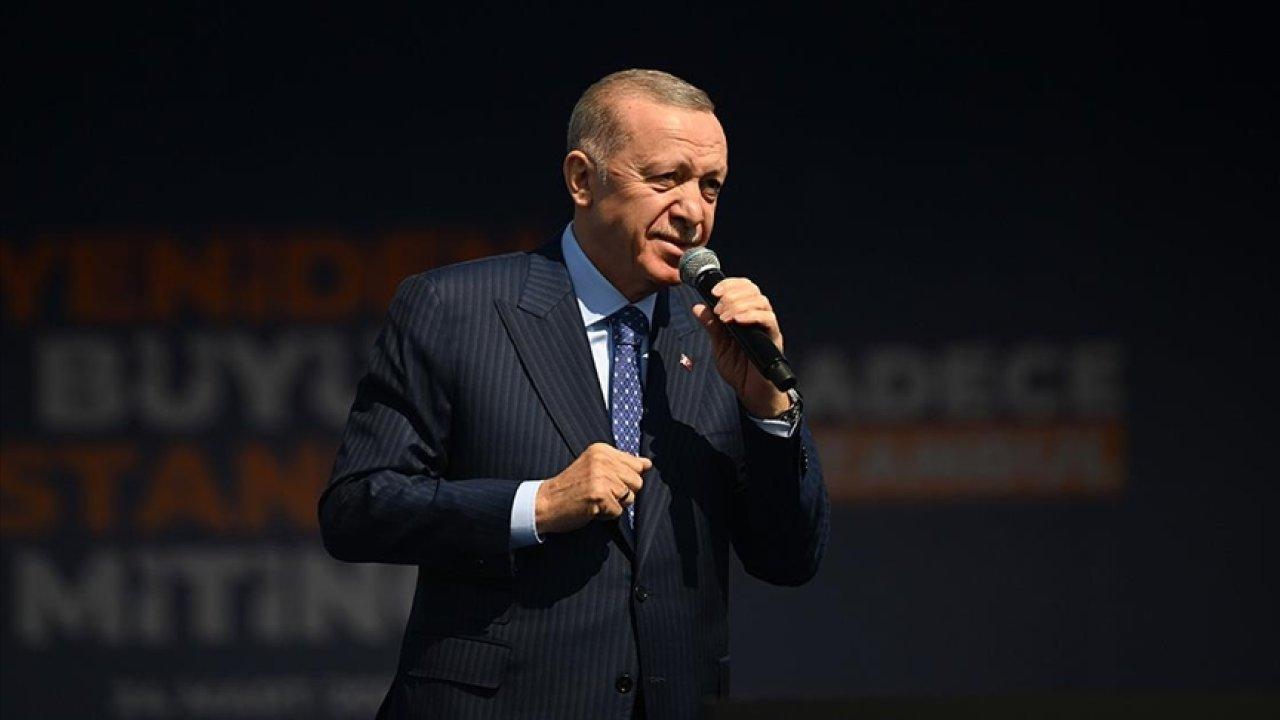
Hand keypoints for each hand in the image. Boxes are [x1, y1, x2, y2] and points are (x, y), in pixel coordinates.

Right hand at [535, 443, 650, 533]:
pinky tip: (591, 508)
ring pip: (630, 497)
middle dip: (623, 492)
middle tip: (600, 492)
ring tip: (595, 500)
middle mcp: (602, 460)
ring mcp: (600, 477)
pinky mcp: (599, 495)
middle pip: (637, 481)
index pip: (637, 464)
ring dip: (614, 504)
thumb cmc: (571, 488)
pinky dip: (606, 515)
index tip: (607, 482)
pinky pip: (619, 511)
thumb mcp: (594, 467)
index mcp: (601, 450)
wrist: (545, 503)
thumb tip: (647, 463)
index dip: (626, 479)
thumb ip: (620, 464)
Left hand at [692, 277, 791, 417]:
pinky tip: (737, 321)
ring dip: (739, 304)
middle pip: (752, 290)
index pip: (743, 288)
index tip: (714, 291)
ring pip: (760, 301)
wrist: (752, 393)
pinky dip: (751, 315)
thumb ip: (711, 326)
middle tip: (718, 308)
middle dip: (731, 294)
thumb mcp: (719, 346)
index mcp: (745, 316)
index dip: (729, 284)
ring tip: (725, 317)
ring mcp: (767, 328)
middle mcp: (758, 318)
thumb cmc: (739, 371)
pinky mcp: (773, 339)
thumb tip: (698, 307)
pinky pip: (768, 319)